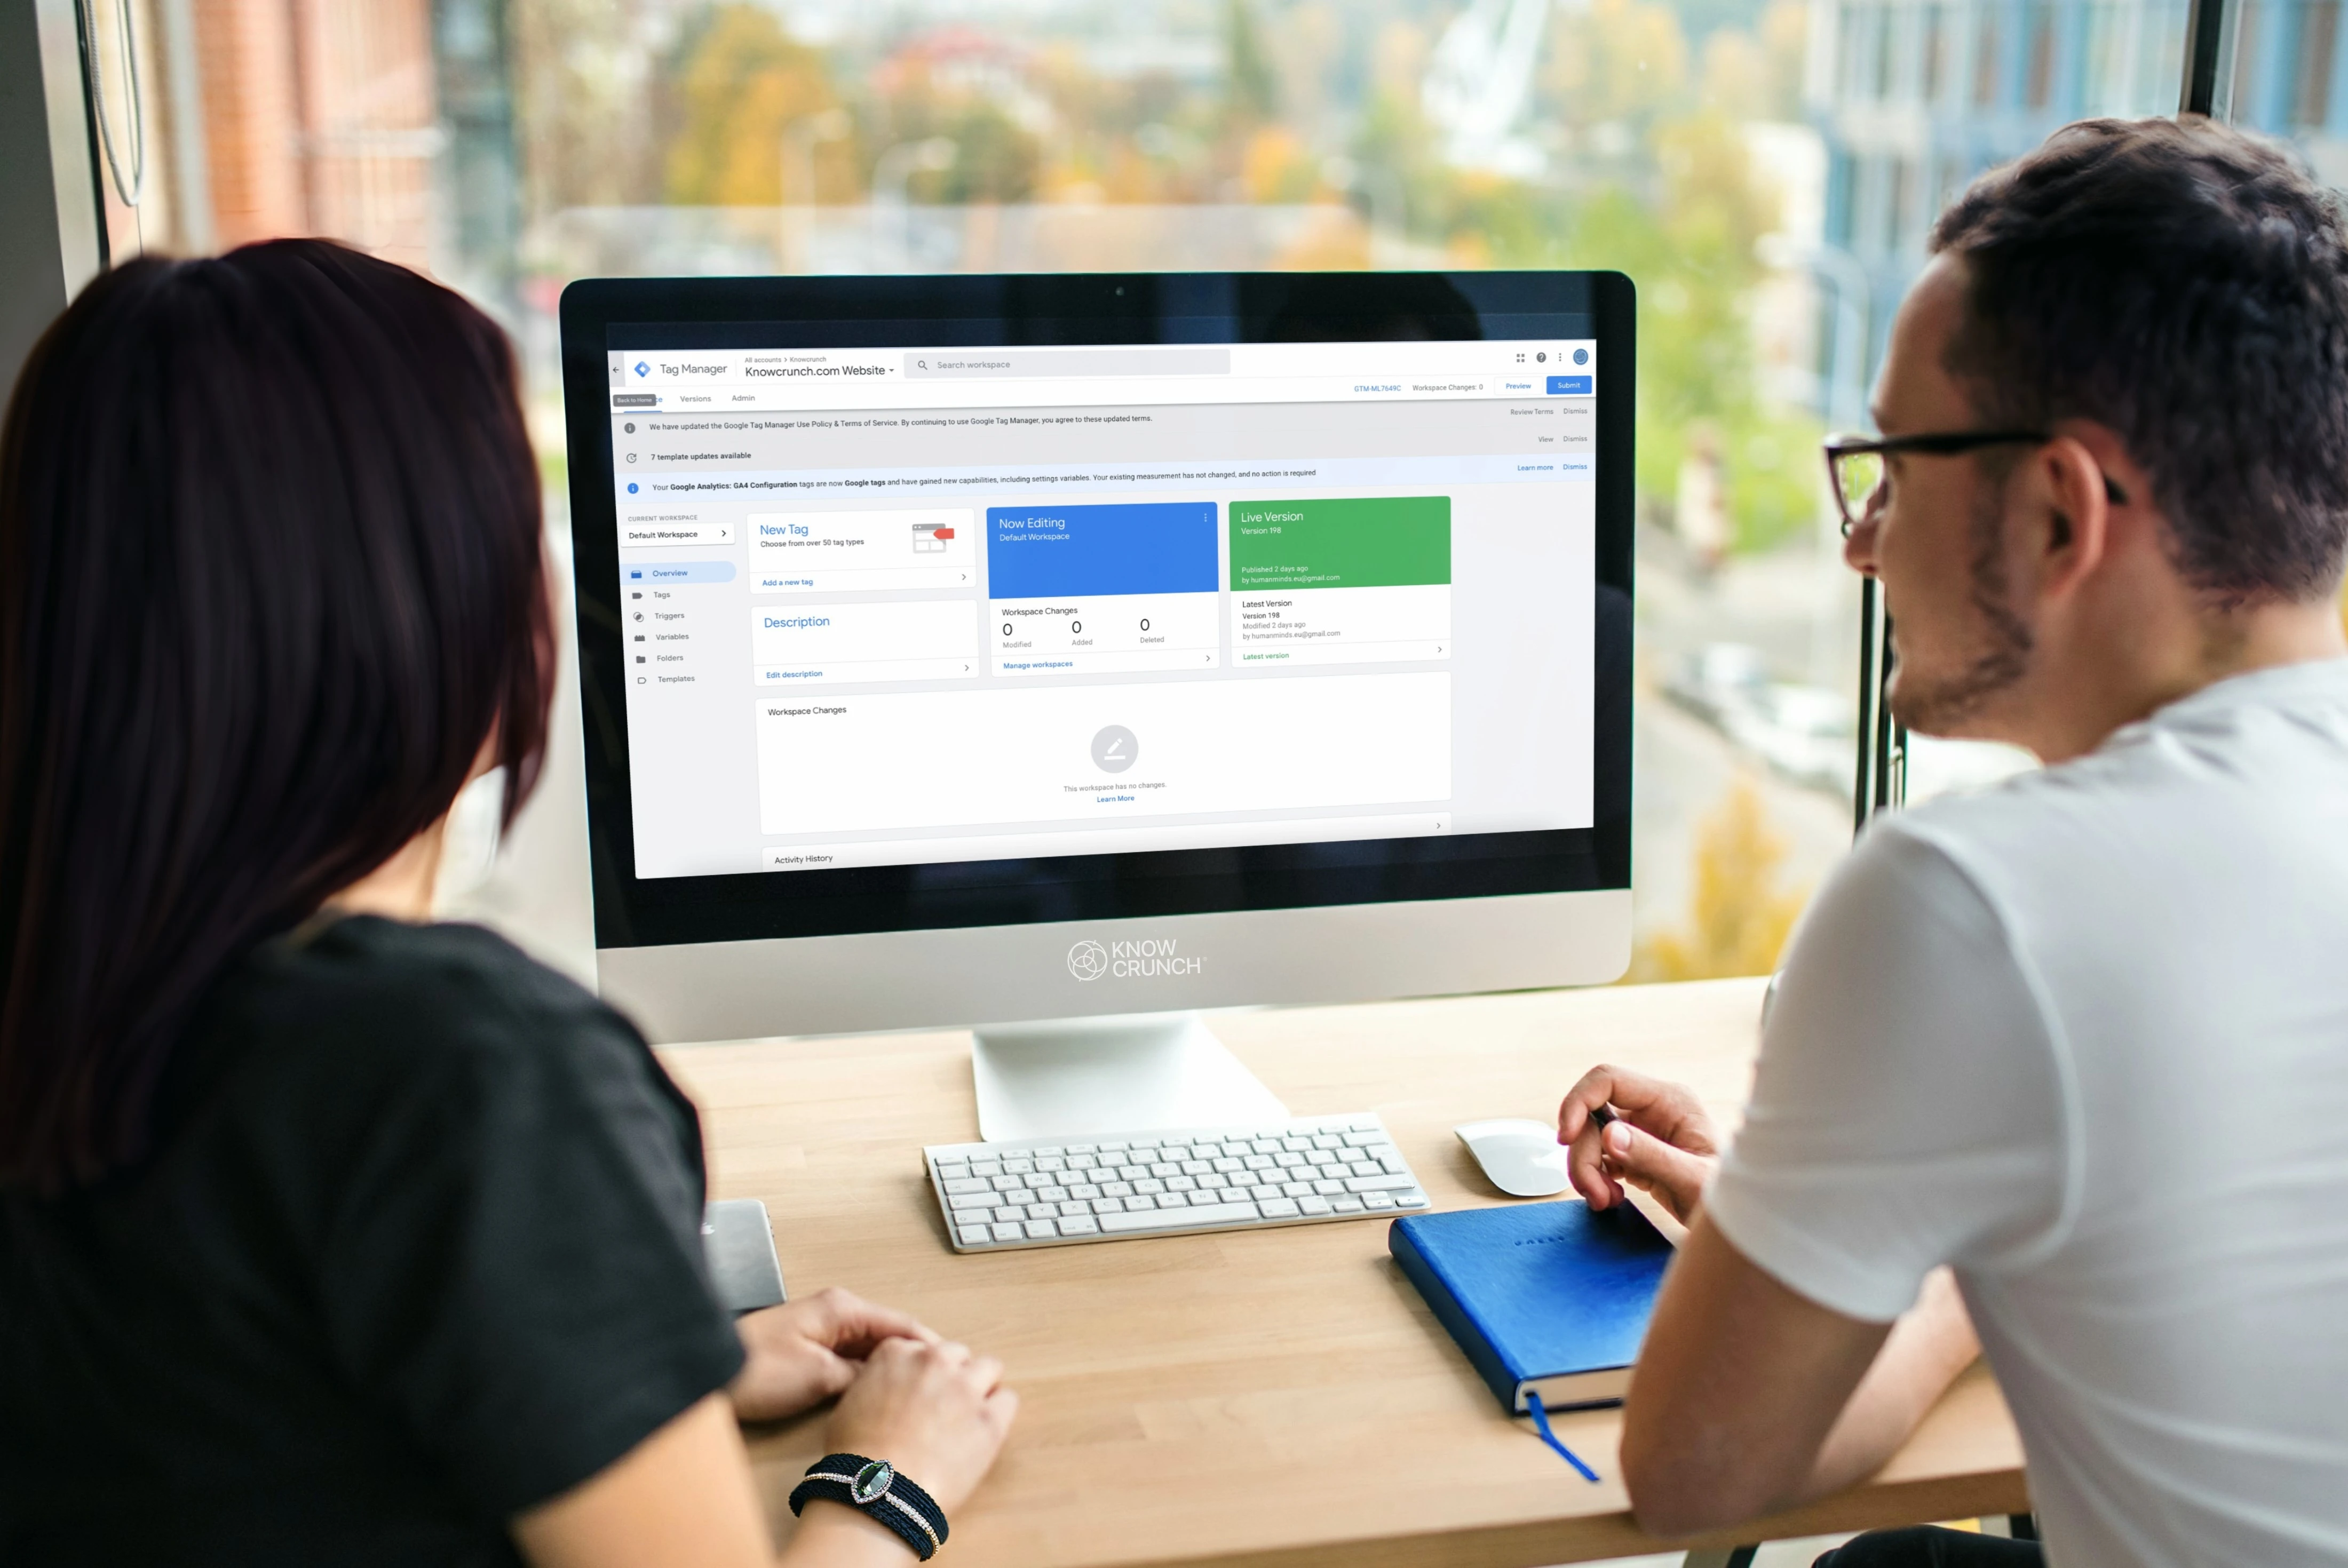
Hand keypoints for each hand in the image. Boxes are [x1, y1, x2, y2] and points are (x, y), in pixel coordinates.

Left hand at [729, 1287, 940, 1423]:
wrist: (705, 1373)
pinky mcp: (806, 1349)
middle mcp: (834, 1313)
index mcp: (842, 1308)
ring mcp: (820, 1330)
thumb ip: (860, 1376)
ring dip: (886, 1369)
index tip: (953, 1366)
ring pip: (868, 1349)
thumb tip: (886, 1379)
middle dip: (911, 1359)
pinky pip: (848, 1359)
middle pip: (887, 1335)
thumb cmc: (754, 1368)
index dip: (930, 1347)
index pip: (901, 1324)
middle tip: (937, 1385)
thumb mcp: (819, 1376)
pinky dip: (863, 1375)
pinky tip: (872, 1394)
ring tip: (911, 1394)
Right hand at [821, 1336, 1016, 1516]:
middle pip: (957, 1354)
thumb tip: (889, 1391)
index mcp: (897, 1353)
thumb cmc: (855, 1457)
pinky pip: (1008, 1400)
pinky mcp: (989, 1419)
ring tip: (969, 1415)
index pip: (923, 1349)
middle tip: (946, 1405)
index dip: (924, 1373)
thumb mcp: (850, 1405)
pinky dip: (998, 1412)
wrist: (876, 1492)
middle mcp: (934, 1361)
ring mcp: (965, 1388)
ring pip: (989, 1367)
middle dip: (954, 1375)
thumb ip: (876, 1383)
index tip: (922, 1392)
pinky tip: (984, 1431)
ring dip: (980, 1386)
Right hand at [1557, 1064, 1721, 1224]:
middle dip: (1584, 1155)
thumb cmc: (1730, 1197)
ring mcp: (1643, 1131)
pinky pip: (1599, 1157)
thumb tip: (1610, 1135)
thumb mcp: (1694, 1180)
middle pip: (1593, 1116)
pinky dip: (1596, 1178)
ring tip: (1605, 1199)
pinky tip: (1612, 1197)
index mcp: (1670, 1101)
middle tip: (1594, 1192)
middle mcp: (1653, 1110)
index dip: (1578, 1102)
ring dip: (1587, 1170)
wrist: (1742, 1220)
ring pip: (1591, 1138)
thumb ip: (1652, 1156)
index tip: (1566, 1136)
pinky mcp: (1636, 1153)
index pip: (1608, 1081)